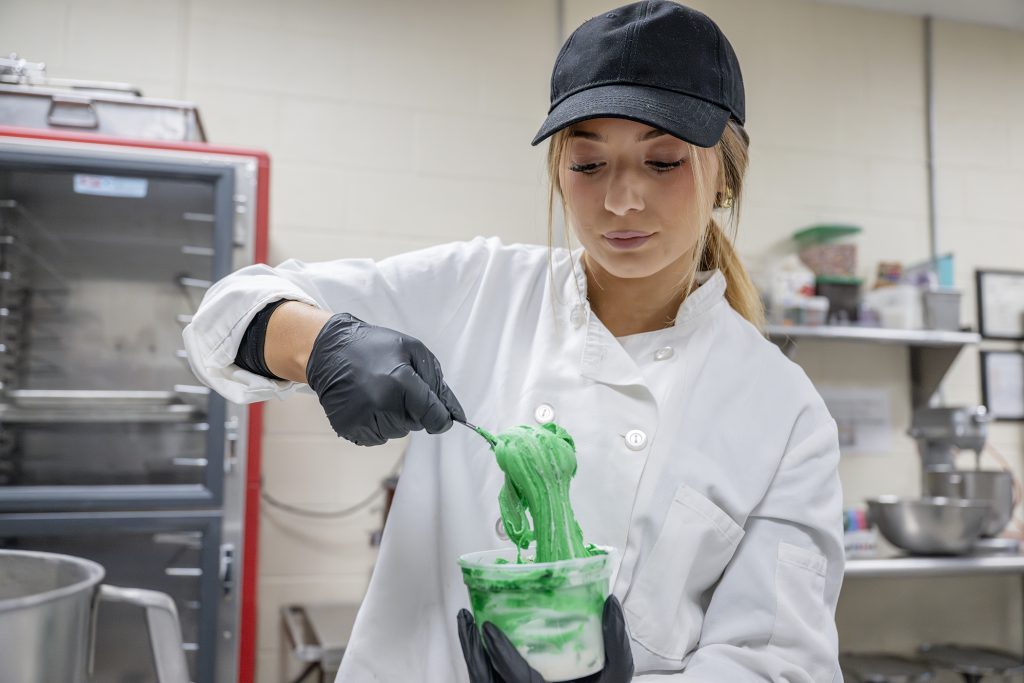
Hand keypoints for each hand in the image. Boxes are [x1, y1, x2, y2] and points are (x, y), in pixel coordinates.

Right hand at [305, 313, 465, 445]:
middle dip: (413, 409)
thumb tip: (454, 413)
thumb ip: (436, 382)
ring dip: (395, 417)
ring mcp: (364, 418)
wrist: (330, 351)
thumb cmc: (374, 347)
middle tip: (396, 387)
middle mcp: (383, 404)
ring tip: (378, 393)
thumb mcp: (413, 350)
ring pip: (397, 432)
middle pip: (416, 425)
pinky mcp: (350, 428)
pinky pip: (378, 437)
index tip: (442, 416)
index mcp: (401, 382)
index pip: (434, 416)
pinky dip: (378, 424)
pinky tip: (367, 404)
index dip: (442, 419)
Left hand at [458, 595, 633, 682]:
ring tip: (467, 622)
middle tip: (468, 618)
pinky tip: (478, 638)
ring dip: (473, 652)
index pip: (517, 680)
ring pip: (484, 680)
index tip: (488, 627)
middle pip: (487, 680)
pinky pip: (489, 679)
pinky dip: (481, 660)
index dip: (500, 654)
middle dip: (473, 650)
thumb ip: (616, 644)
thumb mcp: (616, 677)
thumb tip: (610, 603)